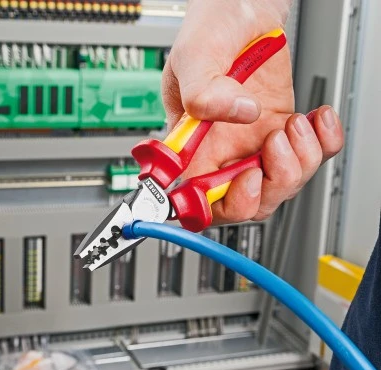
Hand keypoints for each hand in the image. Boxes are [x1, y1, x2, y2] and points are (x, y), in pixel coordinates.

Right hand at [162, 0, 343, 222]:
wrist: (244, 12)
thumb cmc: (211, 30)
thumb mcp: (194, 55)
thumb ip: (203, 90)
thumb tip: (237, 115)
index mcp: (192, 145)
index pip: (198, 199)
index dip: (220, 205)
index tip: (244, 180)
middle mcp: (224, 151)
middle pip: (248, 203)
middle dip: (271, 185)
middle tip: (273, 146)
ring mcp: (255, 144)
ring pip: (283, 185)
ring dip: (299, 159)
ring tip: (292, 121)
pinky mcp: (283, 132)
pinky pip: (311, 157)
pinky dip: (323, 142)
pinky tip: (316, 118)